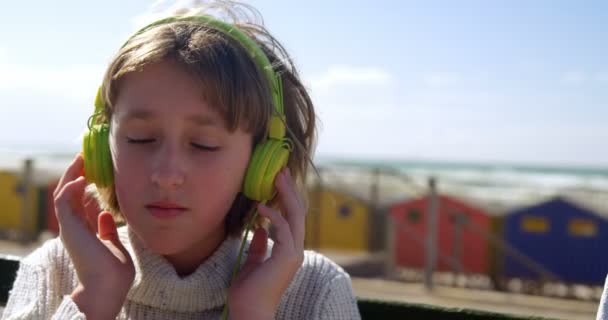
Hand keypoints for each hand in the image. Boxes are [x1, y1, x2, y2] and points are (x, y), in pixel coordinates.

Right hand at [53, 154, 134, 318]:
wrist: (108, 286)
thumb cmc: (113, 270)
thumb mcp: (112, 243)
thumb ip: (106, 229)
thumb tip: (106, 213)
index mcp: (84, 229)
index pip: (79, 201)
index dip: (82, 184)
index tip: (91, 168)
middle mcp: (74, 227)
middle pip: (69, 194)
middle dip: (75, 174)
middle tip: (83, 157)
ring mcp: (70, 227)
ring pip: (63, 194)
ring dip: (70, 175)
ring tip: (80, 160)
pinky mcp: (70, 228)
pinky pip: (64, 203)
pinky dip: (71, 189)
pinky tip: (82, 178)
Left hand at [227, 168, 304, 319]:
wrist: (249, 311)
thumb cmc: (248, 291)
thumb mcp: (252, 262)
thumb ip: (259, 246)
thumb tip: (260, 228)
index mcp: (289, 250)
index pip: (291, 218)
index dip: (286, 198)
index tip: (277, 181)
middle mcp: (295, 249)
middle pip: (297, 212)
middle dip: (289, 190)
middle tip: (281, 171)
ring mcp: (293, 253)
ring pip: (295, 216)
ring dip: (286, 195)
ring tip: (277, 178)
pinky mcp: (287, 257)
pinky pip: (282, 229)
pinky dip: (273, 215)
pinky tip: (261, 207)